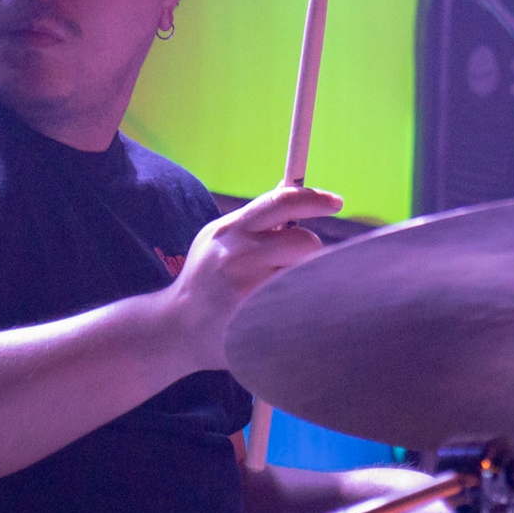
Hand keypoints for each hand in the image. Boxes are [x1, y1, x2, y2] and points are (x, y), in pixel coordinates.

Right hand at [168, 184, 342, 369]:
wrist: (177, 327)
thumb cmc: (206, 278)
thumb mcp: (219, 239)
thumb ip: (254, 218)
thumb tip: (289, 185)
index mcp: (230, 230)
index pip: (280, 202)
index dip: (314, 199)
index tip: (336, 202)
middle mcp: (239, 255)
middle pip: (303, 240)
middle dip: (310, 249)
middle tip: (296, 262)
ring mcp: (248, 287)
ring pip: (305, 272)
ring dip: (303, 277)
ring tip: (280, 287)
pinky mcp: (257, 316)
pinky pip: (299, 299)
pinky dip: (299, 301)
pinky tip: (279, 307)